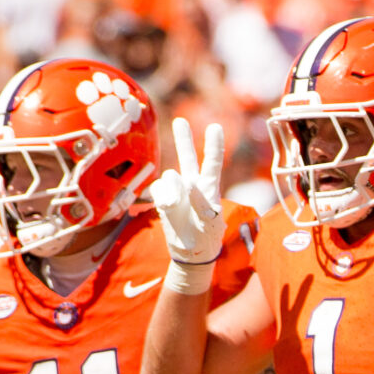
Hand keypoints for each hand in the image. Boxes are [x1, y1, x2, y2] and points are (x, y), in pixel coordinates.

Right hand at [148, 117, 227, 271]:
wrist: (191, 251)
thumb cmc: (207, 237)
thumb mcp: (211, 222)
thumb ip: (200, 201)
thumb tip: (187, 182)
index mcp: (209, 187)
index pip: (213, 163)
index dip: (213, 145)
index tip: (215, 127)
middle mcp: (193, 184)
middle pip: (188, 157)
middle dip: (183, 139)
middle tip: (180, 121)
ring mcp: (177, 190)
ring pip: (170, 177)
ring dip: (172, 191)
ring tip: (176, 208)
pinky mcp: (163, 198)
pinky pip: (158, 190)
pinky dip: (161, 198)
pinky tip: (167, 208)